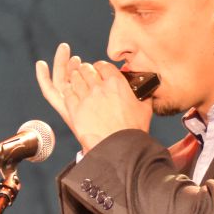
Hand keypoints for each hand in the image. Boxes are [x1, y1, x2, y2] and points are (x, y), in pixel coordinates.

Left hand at [36, 42, 151, 151]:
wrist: (120, 148)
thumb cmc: (133, 130)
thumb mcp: (144, 109)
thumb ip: (143, 95)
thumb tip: (145, 90)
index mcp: (116, 83)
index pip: (103, 66)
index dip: (100, 67)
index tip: (99, 71)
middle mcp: (100, 88)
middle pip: (87, 70)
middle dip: (86, 70)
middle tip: (86, 74)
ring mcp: (86, 98)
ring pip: (75, 79)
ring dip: (75, 78)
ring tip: (76, 80)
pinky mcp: (75, 110)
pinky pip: (67, 94)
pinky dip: (68, 91)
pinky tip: (70, 93)